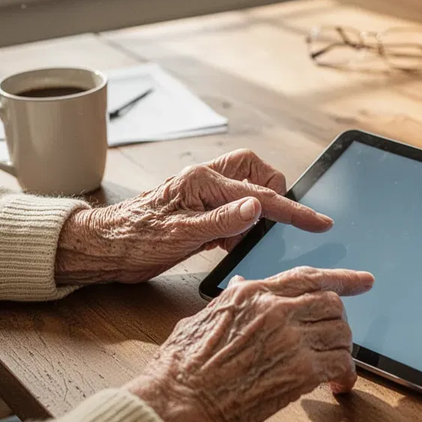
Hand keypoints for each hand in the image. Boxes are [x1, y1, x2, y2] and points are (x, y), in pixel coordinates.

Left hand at [56, 149, 332, 283]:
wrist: (102, 248)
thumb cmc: (133, 241)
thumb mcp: (180, 236)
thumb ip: (222, 221)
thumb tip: (256, 208)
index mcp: (202, 181)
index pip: (260, 196)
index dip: (293, 211)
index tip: (319, 222)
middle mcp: (204, 179)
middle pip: (258, 173)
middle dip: (274, 194)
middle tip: (276, 225)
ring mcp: (202, 191)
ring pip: (247, 186)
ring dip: (257, 208)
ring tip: (249, 238)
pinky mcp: (199, 206)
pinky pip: (234, 205)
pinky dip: (242, 222)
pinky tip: (234, 242)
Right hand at [126, 267, 374, 421]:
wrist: (178, 404)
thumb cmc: (180, 369)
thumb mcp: (201, 320)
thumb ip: (230, 301)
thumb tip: (243, 285)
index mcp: (253, 294)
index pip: (307, 278)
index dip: (341, 279)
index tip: (363, 281)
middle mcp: (276, 309)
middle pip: (331, 303)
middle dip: (340, 320)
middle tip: (340, 337)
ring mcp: (291, 339)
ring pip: (341, 332)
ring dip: (342, 350)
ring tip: (333, 366)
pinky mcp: (301, 371)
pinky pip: (341, 364)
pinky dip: (345, 376)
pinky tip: (337, 386)